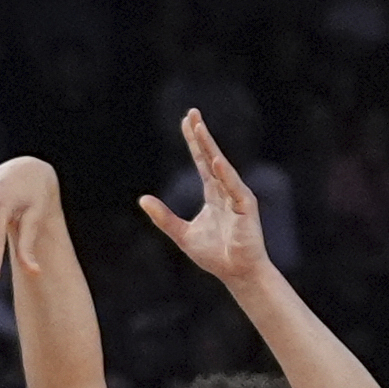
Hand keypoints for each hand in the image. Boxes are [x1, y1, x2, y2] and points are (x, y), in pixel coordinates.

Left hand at [139, 110, 269, 286]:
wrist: (237, 274)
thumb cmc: (215, 255)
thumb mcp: (182, 234)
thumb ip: (163, 217)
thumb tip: (142, 199)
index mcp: (213, 194)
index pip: (201, 162)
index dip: (193, 142)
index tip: (186, 121)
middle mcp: (226, 190)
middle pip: (211, 156)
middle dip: (201, 135)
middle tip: (192, 113)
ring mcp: (237, 197)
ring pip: (222, 167)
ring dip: (211, 147)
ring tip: (200, 128)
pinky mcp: (246, 208)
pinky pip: (234, 188)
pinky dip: (225, 175)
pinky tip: (216, 160)